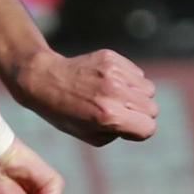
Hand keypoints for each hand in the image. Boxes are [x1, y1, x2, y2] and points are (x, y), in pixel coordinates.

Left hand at [7, 47, 156, 145]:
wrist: (42, 80)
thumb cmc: (64, 113)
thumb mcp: (91, 135)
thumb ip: (120, 132)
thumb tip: (141, 121)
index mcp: (109, 116)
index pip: (149, 128)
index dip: (138, 131)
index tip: (124, 127)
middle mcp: (114, 93)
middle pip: (152, 109)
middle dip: (139, 114)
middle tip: (118, 112)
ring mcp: (114, 73)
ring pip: (148, 89)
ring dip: (136, 95)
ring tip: (112, 96)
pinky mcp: (112, 58)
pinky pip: (137, 73)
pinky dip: (129, 79)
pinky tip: (108, 82)